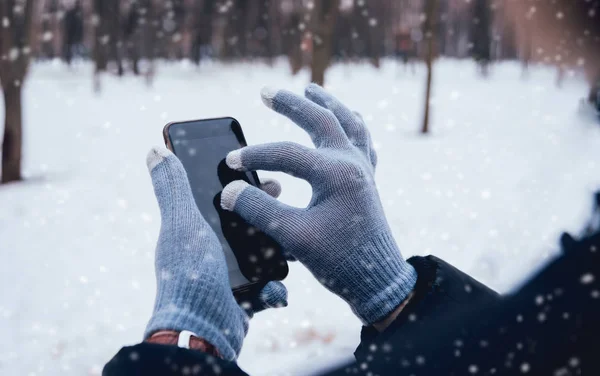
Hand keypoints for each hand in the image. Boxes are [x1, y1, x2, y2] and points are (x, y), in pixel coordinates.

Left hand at [144, 147, 286, 359]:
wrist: (202, 329)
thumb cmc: (188, 273)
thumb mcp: (181, 224)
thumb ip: (171, 188)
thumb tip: (154, 151)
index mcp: (198, 231)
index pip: (226, 200)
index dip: (246, 186)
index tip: (264, 175)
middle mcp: (214, 252)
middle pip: (249, 224)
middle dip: (268, 212)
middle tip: (281, 202)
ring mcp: (230, 276)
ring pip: (264, 254)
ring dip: (279, 249)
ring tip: (292, 243)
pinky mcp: (245, 298)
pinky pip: (268, 289)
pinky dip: (275, 288)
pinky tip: (275, 286)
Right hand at [221, 84, 416, 324]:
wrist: (378, 281)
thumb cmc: (338, 261)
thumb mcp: (293, 236)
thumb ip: (259, 210)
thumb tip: (229, 191)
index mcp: (336, 173)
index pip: (286, 154)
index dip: (255, 156)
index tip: (230, 163)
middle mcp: (352, 163)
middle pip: (321, 119)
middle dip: (292, 104)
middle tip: (266, 91)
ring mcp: (363, 170)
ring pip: (348, 123)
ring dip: (328, 104)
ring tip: (311, 89)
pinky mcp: (367, 180)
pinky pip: (363, 141)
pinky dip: (352, 125)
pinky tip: (347, 120)